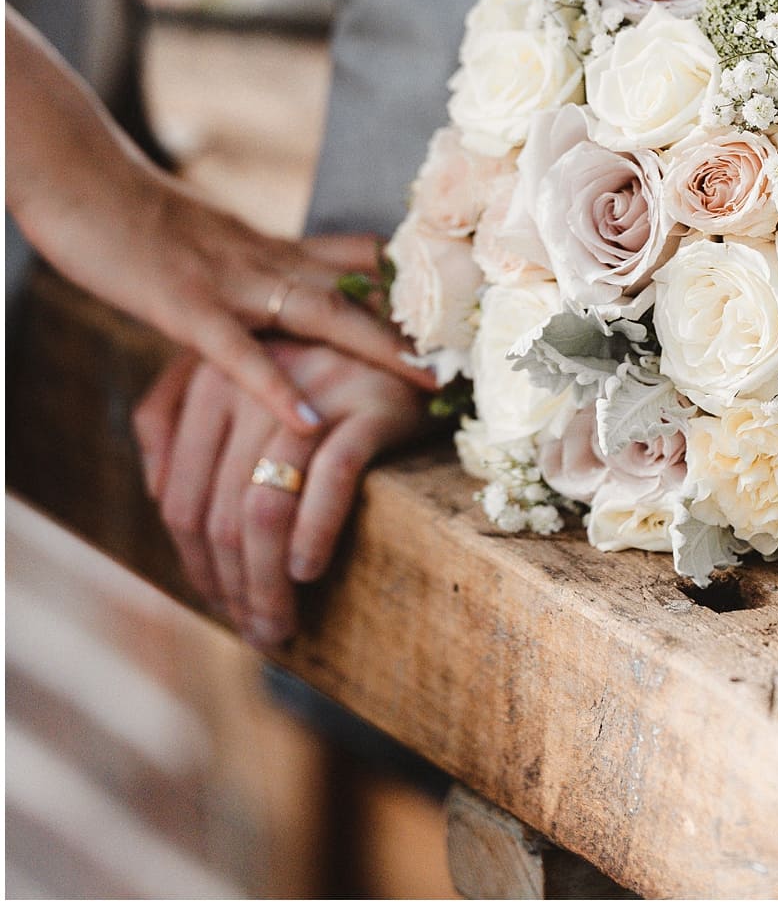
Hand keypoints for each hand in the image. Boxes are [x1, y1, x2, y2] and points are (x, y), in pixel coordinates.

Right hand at [6, 7, 431, 428]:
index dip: (412, 283)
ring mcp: (229, 281)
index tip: (464, 307)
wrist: (83, 180)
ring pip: (319, 313)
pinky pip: (238, 353)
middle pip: (358, 289)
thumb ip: (251, 267)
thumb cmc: (136, 216)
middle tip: (470, 354)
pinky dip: (275, 387)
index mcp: (271, 247)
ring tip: (426, 381)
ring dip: (377, 348)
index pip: (357, 259)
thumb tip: (281, 293)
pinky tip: (308, 423)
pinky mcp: (184, 306)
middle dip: (416, 324)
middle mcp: (266, 258)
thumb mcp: (211, 240)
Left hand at [135, 340, 426, 647]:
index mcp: (212, 379)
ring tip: (279, 624)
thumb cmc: (323, 388)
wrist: (414, 353)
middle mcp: (254, 379)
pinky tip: (308, 571)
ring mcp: (314, 389)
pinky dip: (314, 532)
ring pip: (265, 507)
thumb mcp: (248, 393)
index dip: (196, 566)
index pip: (180, 497)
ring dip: (267, 582)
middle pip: (221, 512)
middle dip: (234, 588)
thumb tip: (155, 498)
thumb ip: (184, 425)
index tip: (223, 608)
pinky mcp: (371, 402)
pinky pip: (332, 478)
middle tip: (258, 633)